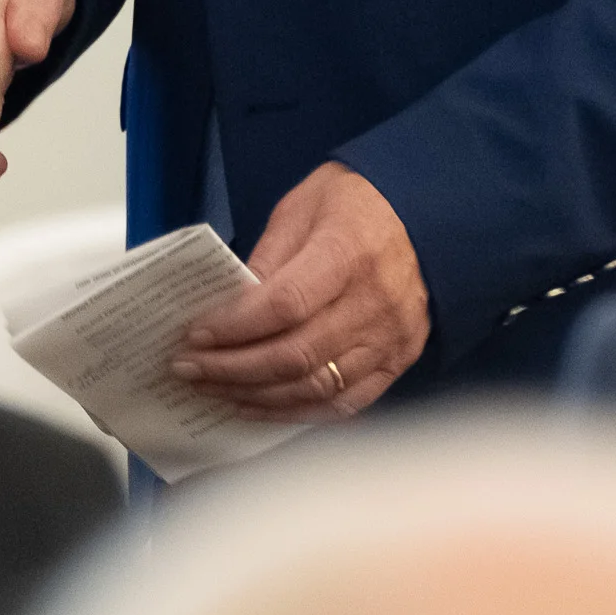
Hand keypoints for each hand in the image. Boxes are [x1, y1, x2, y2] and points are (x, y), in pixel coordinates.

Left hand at [173, 161, 431, 418]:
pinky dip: (298, 412)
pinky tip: (259, 407)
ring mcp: (390, 338)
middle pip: (295, 355)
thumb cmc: (358, 202)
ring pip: (316, 387)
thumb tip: (229, 305)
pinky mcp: (398, 361)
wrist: (428, 215)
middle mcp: (374, 302)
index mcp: (348, 252)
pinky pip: (345, 403)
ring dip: (256, 396)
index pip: (284, 305)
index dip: (234, 327)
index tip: (194, 336)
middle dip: (232, 369)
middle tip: (188, 369)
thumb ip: (268, 255)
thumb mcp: (303, 206)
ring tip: (214, 390)